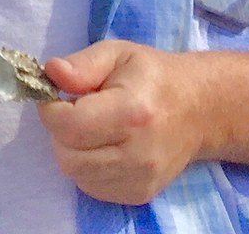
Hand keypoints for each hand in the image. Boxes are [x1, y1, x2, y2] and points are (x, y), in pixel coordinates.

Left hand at [38, 40, 202, 205]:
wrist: (197, 108)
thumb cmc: (152, 76)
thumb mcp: (117, 53)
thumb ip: (82, 64)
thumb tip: (51, 73)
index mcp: (132, 112)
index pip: (70, 126)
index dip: (52, 110)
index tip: (57, 96)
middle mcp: (138, 153)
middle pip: (68, 157)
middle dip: (60, 132)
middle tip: (75, 111)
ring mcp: (141, 179)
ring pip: (77, 175)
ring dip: (73, 150)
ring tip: (91, 127)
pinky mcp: (140, 195)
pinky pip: (92, 187)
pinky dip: (87, 167)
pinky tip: (103, 145)